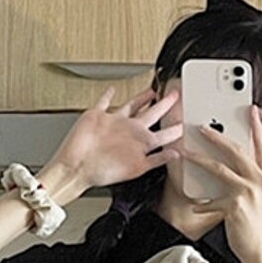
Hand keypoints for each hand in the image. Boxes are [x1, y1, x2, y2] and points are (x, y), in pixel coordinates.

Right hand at [48, 86, 182, 190]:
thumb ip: (156, 160)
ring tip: (152, 91)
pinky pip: (104, 101)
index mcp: (139, 143)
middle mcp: (128, 131)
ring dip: (142, 98)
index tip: (183, 122)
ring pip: (132, 106)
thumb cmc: (102, 172)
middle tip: (175, 97)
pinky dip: (109, 95)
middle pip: (151, 114)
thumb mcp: (136, 168)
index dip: (173, 127)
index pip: (161, 133)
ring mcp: (113, 122)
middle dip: (164, 105)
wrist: (78, 168)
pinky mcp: (98, 116)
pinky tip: (113, 89)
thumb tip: (176, 156)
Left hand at [185, 106, 261, 262]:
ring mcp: (247, 192)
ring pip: (219, 168)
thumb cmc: (257, 227)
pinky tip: (195, 206)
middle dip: (217, 136)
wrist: (259, 250)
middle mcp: (259, 181)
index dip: (257, 127)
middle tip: (203, 127)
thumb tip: (237, 168)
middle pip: (236, 151)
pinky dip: (202, 204)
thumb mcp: (261, 199)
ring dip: (200, 159)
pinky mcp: (234, 205)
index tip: (252, 111)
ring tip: (187, 153)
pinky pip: (212, 199)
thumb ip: (252, 181)